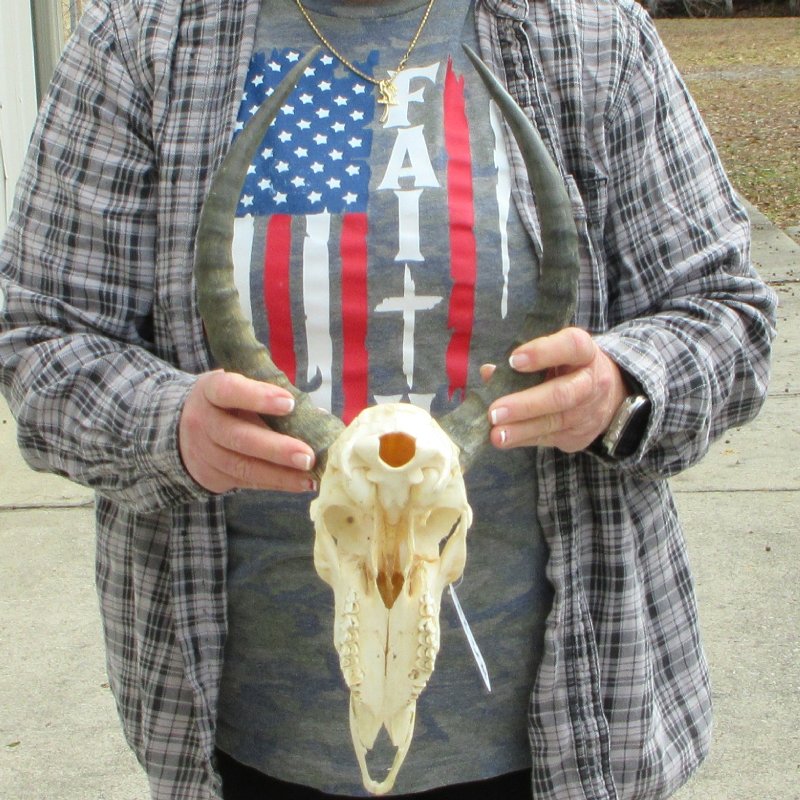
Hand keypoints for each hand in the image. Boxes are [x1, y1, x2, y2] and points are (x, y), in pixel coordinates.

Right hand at [178, 370, 315, 493]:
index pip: (229, 391)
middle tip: (307, 456)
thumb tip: (316, 416)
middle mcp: (203, 422)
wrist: (180, 430)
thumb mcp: (238, 388)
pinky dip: (275, 483)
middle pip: (239, 437)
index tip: (290, 403)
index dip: (258, 397)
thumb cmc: (225, 403)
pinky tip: (299, 484)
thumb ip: (270, 396)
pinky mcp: (211, 476)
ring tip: (310, 477)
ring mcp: (204, 453)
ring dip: (280, 474)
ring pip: (243, 466)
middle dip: (276, 448)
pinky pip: (245, 482)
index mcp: (210, 391)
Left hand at [482, 327, 629, 452]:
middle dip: (526, 404)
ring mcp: (589, 413)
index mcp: (586, 353)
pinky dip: (523, 439)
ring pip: (554, 422)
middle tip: (495, 411)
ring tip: (495, 433)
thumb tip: (489, 372)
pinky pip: (549, 439)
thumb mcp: (554, 354)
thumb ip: (524, 359)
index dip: (543, 352)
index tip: (513, 360)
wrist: (607, 395)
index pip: (571, 346)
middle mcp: (592, 383)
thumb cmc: (569, 367)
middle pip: (562, 394)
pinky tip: (505, 439)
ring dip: (520, 429)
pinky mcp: (580, 436)